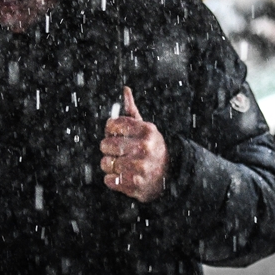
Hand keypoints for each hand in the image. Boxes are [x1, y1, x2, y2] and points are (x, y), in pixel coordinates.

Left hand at [100, 87, 167, 202]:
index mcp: (146, 130)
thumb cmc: (151, 148)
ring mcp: (140, 167)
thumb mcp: (144, 128)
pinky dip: (112, 179)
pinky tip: (123, 176)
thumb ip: (131, 111)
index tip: (116, 134)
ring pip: (105, 163)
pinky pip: (108, 180)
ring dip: (109, 165)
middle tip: (118, 151)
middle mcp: (144, 147)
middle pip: (105, 145)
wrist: (169, 175)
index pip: (111, 125)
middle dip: (108, 149)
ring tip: (120, 165)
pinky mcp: (135, 184)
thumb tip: (125, 89)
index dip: (110, 130)